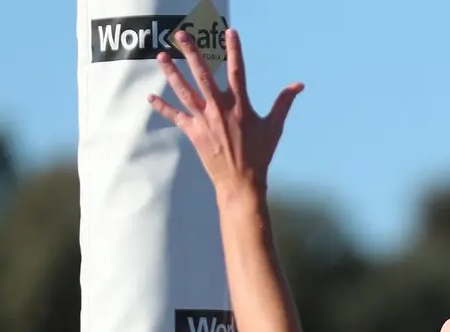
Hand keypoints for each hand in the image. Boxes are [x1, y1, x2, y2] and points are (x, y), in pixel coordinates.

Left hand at [147, 28, 302, 199]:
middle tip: (182, 35)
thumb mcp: (274, 127)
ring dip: (171, 72)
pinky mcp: (193, 132)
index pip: (237, 71)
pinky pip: (175, 116)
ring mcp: (204, 120)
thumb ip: (284, 103)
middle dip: (192, 53)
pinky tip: (150, 97)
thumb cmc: (260, 154)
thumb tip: (299, 85)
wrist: (241, 182)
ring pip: (184, 91)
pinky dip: (162, 107)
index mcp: (240, 106)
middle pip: (203, 74)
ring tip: (161, 56)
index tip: (230, 32)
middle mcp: (219, 109)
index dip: (234, 50)